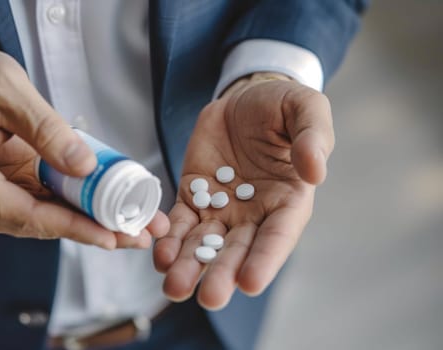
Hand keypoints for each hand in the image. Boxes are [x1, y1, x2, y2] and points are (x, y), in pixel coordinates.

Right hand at [0, 49, 168, 247]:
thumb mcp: (3, 87)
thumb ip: (44, 128)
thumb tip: (84, 165)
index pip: (26, 215)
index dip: (73, 227)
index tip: (112, 236)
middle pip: (37, 224)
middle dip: (91, 229)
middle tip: (136, 234)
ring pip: (38, 219)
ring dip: (84, 221)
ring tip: (128, 224)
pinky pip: (33, 206)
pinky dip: (67, 208)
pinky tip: (99, 210)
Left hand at [154, 74, 333, 308]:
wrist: (243, 98)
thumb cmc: (281, 106)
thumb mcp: (306, 109)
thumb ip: (313, 137)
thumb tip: (315, 173)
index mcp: (287, 200)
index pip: (278, 235)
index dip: (265, 259)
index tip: (250, 282)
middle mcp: (254, 213)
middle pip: (238, 249)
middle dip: (223, 273)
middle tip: (210, 298)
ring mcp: (221, 207)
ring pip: (204, 243)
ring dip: (190, 265)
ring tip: (174, 286)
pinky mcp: (192, 195)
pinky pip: (180, 221)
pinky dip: (170, 239)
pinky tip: (161, 256)